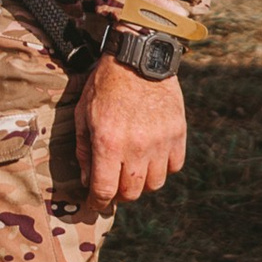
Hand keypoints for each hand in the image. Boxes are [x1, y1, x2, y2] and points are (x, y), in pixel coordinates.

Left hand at [78, 56, 186, 206]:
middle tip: (113, 185)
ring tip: (133, 169)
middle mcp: (137, 147)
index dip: (98, 203)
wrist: (138, 57)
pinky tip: (152, 156)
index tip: (95, 204)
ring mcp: (161, 142)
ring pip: (154, 184)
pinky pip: (174, 166)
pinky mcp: (178, 134)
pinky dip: (163, 167)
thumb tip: (87, 181)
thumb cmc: (105, 84)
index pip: (105, 190)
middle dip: (119, 194)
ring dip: (142, 182)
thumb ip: (84, 151)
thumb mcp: (83, 114)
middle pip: (131, 193)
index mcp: (108, 143)